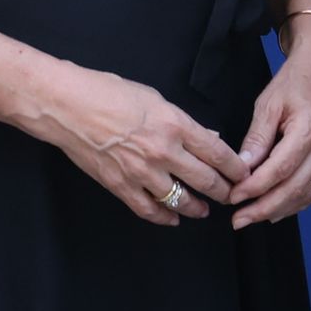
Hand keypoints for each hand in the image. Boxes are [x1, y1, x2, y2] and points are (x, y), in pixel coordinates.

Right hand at [35, 66, 242, 225]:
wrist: (66, 106)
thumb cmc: (107, 92)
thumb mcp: (154, 98)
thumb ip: (184, 122)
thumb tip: (208, 138)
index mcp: (175, 124)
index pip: (217, 153)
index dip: (235, 168)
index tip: (244, 174)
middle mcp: (163, 151)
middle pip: (205, 180)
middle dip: (223, 191)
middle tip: (232, 195)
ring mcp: (142, 172)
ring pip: (180, 200)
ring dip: (197, 208)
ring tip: (204, 210)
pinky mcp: (121, 186)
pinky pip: (150, 210)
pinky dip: (165, 217)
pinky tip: (174, 218)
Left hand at [229, 27, 310, 226]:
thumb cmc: (294, 81)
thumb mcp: (268, 104)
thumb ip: (256, 138)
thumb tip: (242, 169)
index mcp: (310, 129)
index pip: (280, 169)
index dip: (255, 188)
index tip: (233, 198)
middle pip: (295, 188)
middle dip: (264, 208)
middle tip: (239, 220)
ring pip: (307, 193)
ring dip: (278, 210)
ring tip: (252, 218)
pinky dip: (294, 202)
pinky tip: (275, 210)